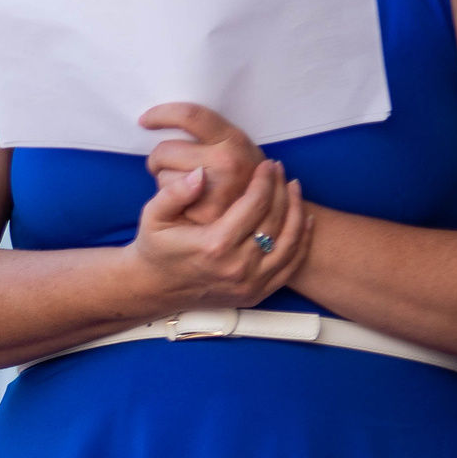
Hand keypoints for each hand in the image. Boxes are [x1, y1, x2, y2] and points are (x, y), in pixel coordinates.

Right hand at [128, 154, 311, 310]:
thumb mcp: (152, 216)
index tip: (267, 164)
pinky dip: (302, 241)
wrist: (154, 288)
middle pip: (275, 220)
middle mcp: (237, 267)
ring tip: (293, 189)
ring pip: (290, 242)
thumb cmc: (155, 248)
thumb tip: (200, 173)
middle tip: (279, 170)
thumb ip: (174, 193)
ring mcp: (250, 283)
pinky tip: (304, 219)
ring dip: (297, 211)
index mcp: (214, 245)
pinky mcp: (256, 293)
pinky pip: (291, 265)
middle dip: (281, 190)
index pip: (255, 205)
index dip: (265, 181)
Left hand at [140, 103, 265, 225]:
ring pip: (162, 175)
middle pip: (164, 150)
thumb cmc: (242, 177)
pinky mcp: (203, 212)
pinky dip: (168, 198)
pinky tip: (185, 201)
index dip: (161, 114)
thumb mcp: (237, 148)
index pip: (190, 116)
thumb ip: (211, 134)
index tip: (145, 120)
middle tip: (170, 165)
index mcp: (234, 140)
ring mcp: (216, 189)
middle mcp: (227, 162)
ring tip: (184, 185)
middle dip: (159, 158)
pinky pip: (166, 198)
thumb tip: (167, 117)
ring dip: (164, 179)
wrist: (262, 216)